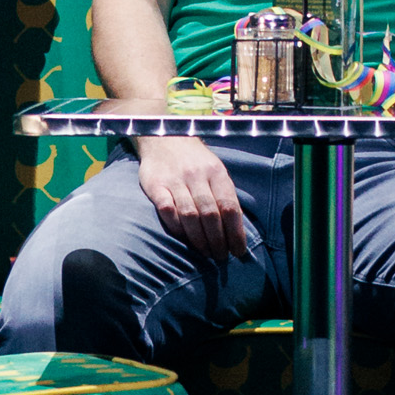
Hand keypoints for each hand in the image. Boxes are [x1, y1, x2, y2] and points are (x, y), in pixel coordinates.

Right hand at [137, 129, 254, 252]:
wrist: (164, 137)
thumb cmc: (195, 161)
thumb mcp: (215, 171)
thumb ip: (224, 195)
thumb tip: (237, 229)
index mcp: (216, 172)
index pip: (229, 206)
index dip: (235, 232)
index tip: (238, 251)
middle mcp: (196, 175)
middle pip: (210, 214)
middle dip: (218, 240)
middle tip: (221, 257)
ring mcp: (175, 180)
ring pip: (190, 215)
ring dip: (200, 239)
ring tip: (206, 253)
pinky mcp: (155, 184)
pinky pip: (167, 210)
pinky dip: (176, 227)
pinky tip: (184, 238)